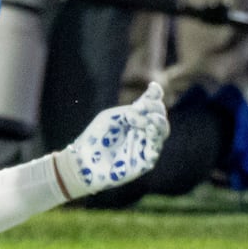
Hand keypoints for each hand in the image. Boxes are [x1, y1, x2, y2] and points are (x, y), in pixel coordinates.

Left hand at [54, 81, 168, 199]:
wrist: (85, 160)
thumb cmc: (96, 136)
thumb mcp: (112, 117)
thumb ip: (130, 112)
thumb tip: (146, 113)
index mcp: (135, 117)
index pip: (150, 104)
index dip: (155, 95)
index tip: (153, 87)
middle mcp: (144, 130)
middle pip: (159, 116)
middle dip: (155, 108)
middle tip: (143, 105)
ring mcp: (145, 145)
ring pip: (162, 132)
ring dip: (159, 122)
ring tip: (151, 118)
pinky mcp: (144, 161)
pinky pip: (154, 149)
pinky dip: (154, 139)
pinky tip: (150, 131)